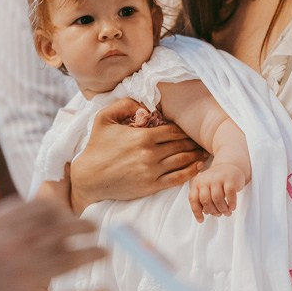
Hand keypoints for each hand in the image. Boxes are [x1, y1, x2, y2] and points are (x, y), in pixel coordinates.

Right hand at [0, 196, 104, 290]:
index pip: (43, 208)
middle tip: (96, 231)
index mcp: (1, 228)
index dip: (61, 211)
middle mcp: (19, 246)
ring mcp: (29, 276)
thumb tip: (24, 204)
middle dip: (85, 228)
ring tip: (104, 254)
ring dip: (94, 254)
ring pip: (73, 258)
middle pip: (65, 229)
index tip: (69, 216)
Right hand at [70, 97, 203, 212]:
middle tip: (202, 140)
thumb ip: (124, 104)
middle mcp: (150, 154)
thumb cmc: (96, 146)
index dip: (184, 130)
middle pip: (181, 146)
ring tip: (203, 152)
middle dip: (193, 142)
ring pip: (182, 161)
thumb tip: (144, 104)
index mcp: (143, 136)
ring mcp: (152, 171)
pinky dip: (190, 172)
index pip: (173, 131)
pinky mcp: (151, 186)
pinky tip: (197, 167)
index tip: (190, 129)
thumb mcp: (104, 118)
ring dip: (195, 156)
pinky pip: (177, 179)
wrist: (89, 177)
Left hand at [189, 162, 246, 221]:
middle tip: (219, 214)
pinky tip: (232, 207)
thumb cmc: (216, 182)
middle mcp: (206, 179)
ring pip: (217, 199)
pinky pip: (229, 195)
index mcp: (197, 182)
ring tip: (227, 213)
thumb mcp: (206, 188)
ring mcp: (218, 178)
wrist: (231, 166)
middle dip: (213, 211)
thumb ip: (202, 199)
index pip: (193, 199)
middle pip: (206, 200)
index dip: (196, 211)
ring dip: (222, 209)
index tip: (201, 220)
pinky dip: (231, 204)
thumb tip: (204, 213)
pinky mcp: (230, 179)